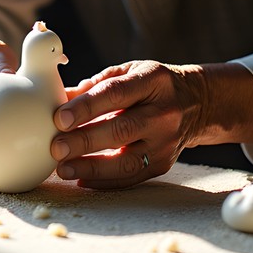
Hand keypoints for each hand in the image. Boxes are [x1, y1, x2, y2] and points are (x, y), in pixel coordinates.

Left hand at [50, 59, 252, 188]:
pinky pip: (131, 177)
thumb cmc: (152, 85)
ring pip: (127, 160)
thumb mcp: (130, 72)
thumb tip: (58, 98)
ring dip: (91, 167)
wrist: (197, 103)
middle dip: (85, 140)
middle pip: (122, 130)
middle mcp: (164, 112)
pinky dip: (104, 181)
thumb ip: (96, 84)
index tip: (59, 118)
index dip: (86, 106)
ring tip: (62, 168)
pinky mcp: (164, 163)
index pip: (116, 93)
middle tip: (56, 147)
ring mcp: (166, 141)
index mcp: (154, 81)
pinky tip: (80, 178)